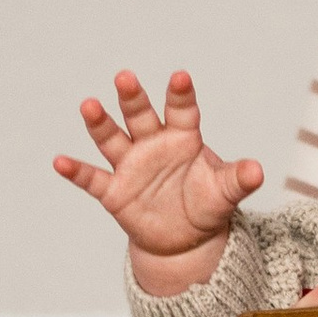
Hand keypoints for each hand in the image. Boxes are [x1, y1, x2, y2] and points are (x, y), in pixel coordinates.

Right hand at [55, 67, 262, 294]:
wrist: (185, 238)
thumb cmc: (206, 204)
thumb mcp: (225, 193)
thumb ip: (238, 179)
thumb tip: (257, 171)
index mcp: (183, 137)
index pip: (182, 111)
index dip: (180, 95)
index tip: (180, 78)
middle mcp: (152, 144)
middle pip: (140, 116)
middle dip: (133, 98)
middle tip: (125, 78)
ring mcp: (130, 165)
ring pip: (112, 139)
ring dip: (100, 123)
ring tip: (89, 105)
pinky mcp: (114, 191)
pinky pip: (92, 179)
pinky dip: (76, 171)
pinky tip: (60, 161)